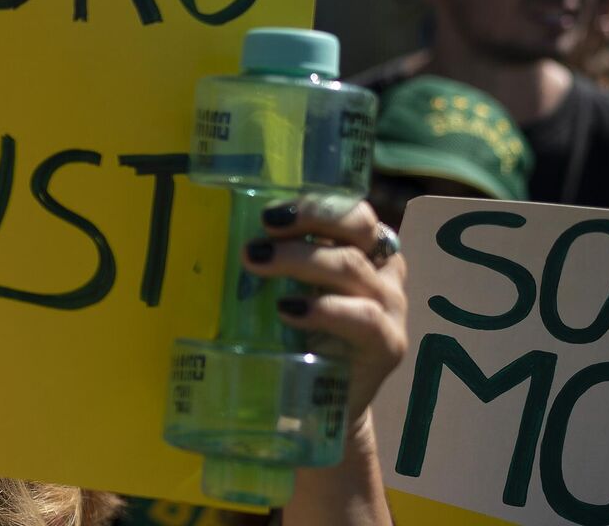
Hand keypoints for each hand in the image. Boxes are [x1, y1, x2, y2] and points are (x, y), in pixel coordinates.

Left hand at [244, 197, 408, 422]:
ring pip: (351, 268)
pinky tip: (289, 310)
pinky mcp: (388, 345)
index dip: (314, 202)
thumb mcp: (287, 291)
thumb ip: (273, 262)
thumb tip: (218, 235)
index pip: (350, 208)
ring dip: (299, 259)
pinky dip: (323, 310)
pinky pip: (361, 318)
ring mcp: (391, 308)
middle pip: (358, 226)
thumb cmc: (299, 338)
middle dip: (310, 217)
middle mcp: (383, 272)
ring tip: (256, 260)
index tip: (269, 210)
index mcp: (364, 249)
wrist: (322, 406)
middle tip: (264, 224)